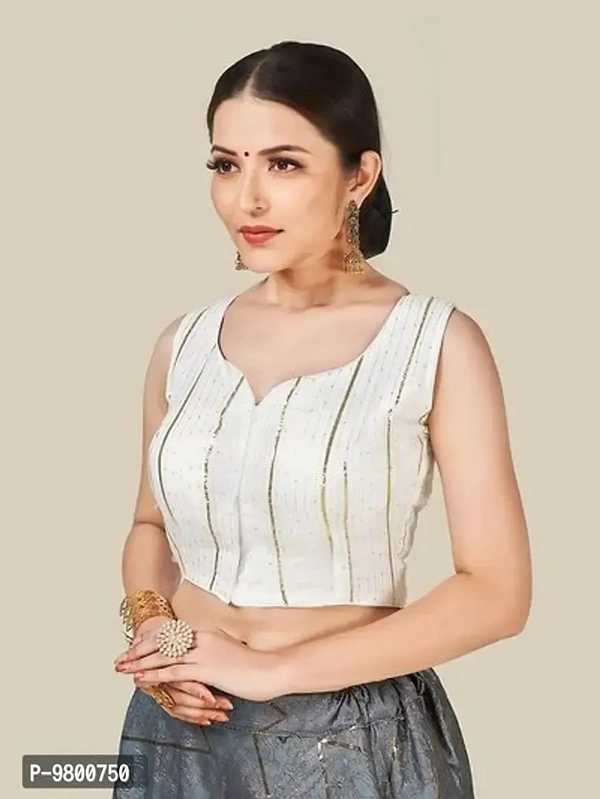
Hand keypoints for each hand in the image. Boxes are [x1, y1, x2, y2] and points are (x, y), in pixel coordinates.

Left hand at [118, 624, 285, 701]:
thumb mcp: (230, 651)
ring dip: (140, 663)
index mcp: (207, 633)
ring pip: (164, 657)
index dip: (151, 641)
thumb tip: (202, 657)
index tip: (135, 646)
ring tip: (122, 668)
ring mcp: (203, 653)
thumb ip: (213, 650)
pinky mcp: (206, 669)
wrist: (270, 670)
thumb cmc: (254, 665)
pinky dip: (155, 675)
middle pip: (163, 643)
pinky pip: (174, 672)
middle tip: (121, 657)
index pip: (172, 636)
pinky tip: (141, 678)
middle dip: (139, 651)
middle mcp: (202, 639)